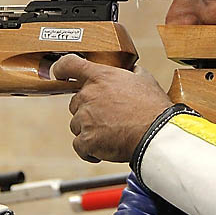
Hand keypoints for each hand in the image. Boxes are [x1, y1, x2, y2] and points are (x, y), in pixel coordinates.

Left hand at [52, 54, 172, 162]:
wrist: (156, 133)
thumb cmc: (153, 107)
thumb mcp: (145, 79)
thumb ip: (131, 73)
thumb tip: (131, 71)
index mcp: (101, 77)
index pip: (69, 65)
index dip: (61, 68)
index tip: (59, 73)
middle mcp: (89, 95)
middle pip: (75, 102)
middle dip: (88, 109)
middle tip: (108, 116)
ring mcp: (85, 118)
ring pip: (77, 124)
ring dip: (89, 130)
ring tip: (111, 134)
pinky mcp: (86, 140)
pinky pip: (80, 145)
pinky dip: (90, 149)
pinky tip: (105, 149)